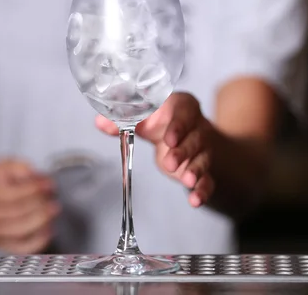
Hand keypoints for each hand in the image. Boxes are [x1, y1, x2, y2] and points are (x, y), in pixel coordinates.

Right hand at [0, 159, 59, 253]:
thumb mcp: (6, 165)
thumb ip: (21, 168)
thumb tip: (34, 177)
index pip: (12, 195)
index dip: (34, 190)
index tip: (48, 184)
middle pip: (17, 214)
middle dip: (40, 205)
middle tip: (52, 198)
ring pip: (20, 232)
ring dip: (41, 221)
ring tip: (52, 209)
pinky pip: (22, 248)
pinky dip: (39, 241)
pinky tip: (48, 229)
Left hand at [96, 92, 215, 207]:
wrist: (179, 133)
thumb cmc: (160, 119)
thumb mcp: (143, 117)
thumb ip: (124, 119)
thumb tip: (100, 122)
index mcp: (182, 107)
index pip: (184, 114)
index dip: (178, 126)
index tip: (169, 139)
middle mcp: (197, 127)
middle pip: (194, 139)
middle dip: (182, 152)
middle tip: (170, 163)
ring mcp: (202, 149)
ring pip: (202, 158)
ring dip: (195, 170)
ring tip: (187, 181)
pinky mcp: (203, 169)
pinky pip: (208, 179)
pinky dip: (203, 190)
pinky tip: (196, 200)